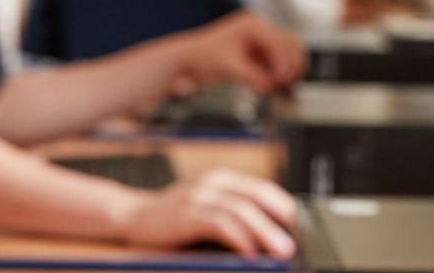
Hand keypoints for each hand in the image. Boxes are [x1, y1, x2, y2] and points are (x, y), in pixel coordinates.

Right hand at [120, 169, 298, 257]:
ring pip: (241, 210)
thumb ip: (233, 216)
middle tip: (296, 244)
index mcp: (222, 180)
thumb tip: (272, 237)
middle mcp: (212, 183)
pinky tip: (249, 252)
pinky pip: (220, 223)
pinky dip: (239, 238)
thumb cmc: (174, 220)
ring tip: (281, 251)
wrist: (132, 217)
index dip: (284, 208)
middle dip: (281, 221)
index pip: (262, 189)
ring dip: (265, 232)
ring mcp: (198, 197)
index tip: (301, 229)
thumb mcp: (207, 210)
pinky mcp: (186, 214)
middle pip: (256, 198)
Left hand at [173, 12, 306, 94]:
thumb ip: (251, 76)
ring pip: (290, 50)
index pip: (278, 41)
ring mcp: (263, 38)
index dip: (283, 61)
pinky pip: (281, 60)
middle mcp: (261, 27)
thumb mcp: (229, 67)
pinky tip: (279, 84)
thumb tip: (270, 85)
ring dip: (291, 67)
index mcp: (252, 24)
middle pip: (290, 42)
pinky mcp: (262, 51)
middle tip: (286, 84)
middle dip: (291, 64)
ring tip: (285, 85)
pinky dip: (283, 71)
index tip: (282, 80)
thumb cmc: (205, 57)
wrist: (191, 60)